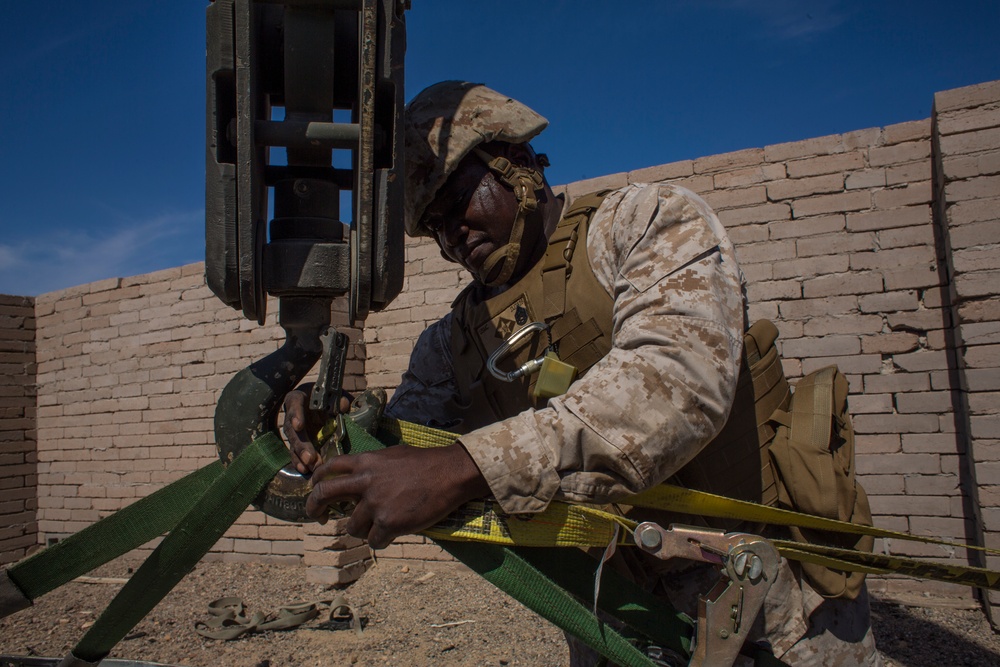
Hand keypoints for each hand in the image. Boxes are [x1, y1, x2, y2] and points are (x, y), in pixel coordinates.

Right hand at [282, 384, 350, 473]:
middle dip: (301, 445)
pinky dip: (299, 462)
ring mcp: (293, 430)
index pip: (294, 403)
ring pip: (293, 444)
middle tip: (309, 458)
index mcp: (298, 398)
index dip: (296, 414)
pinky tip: (305, 470)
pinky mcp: (297, 441)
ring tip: (309, 467)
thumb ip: (338, 399)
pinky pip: (295, 452)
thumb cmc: (327, 395)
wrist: (323, 402)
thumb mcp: (333, 394)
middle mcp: (292, 414)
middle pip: (292, 430)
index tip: (299, 426)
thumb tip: (343, 406)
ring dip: (301, 456)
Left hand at [306, 443, 490, 548]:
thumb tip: (362, 475)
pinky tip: (392, 535)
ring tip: (379, 526)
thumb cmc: (426, 463)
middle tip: (318, 517)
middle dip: (314, 507)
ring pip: (352, 527)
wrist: (450, 473)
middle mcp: (365, 482)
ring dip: (362, 530)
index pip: (330, 468)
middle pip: (325, 494)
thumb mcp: (394, 455)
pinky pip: (373, 541)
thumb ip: (374, 466)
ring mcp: (375, 504)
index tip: (314, 488)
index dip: (317, 479)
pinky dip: (380, 541)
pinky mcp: (389, 523)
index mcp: (366, 462)